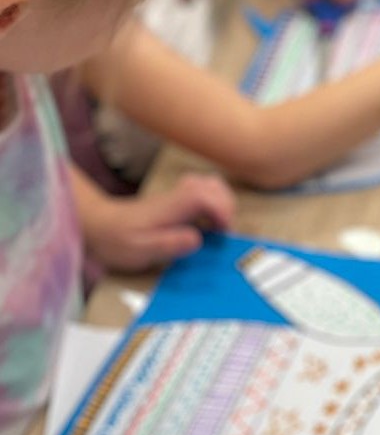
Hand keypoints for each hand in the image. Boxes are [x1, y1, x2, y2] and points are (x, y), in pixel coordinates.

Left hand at [85, 173, 235, 273]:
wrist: (97, 226)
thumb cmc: (118, 240)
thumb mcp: (141, 249)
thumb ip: (169, 244)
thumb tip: (198, 239)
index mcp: (171, 207)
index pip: (205, 196)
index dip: (221, 211)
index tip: (223, 232)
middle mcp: (177, 196)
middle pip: (214, 186)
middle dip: (227, 207)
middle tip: (222, 232)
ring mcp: (177, 195)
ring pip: (210, 185)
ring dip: (222, 203)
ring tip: (218, 227)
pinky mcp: (176, 199)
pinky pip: (204, 191)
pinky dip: (214, 203)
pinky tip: (206, 223)